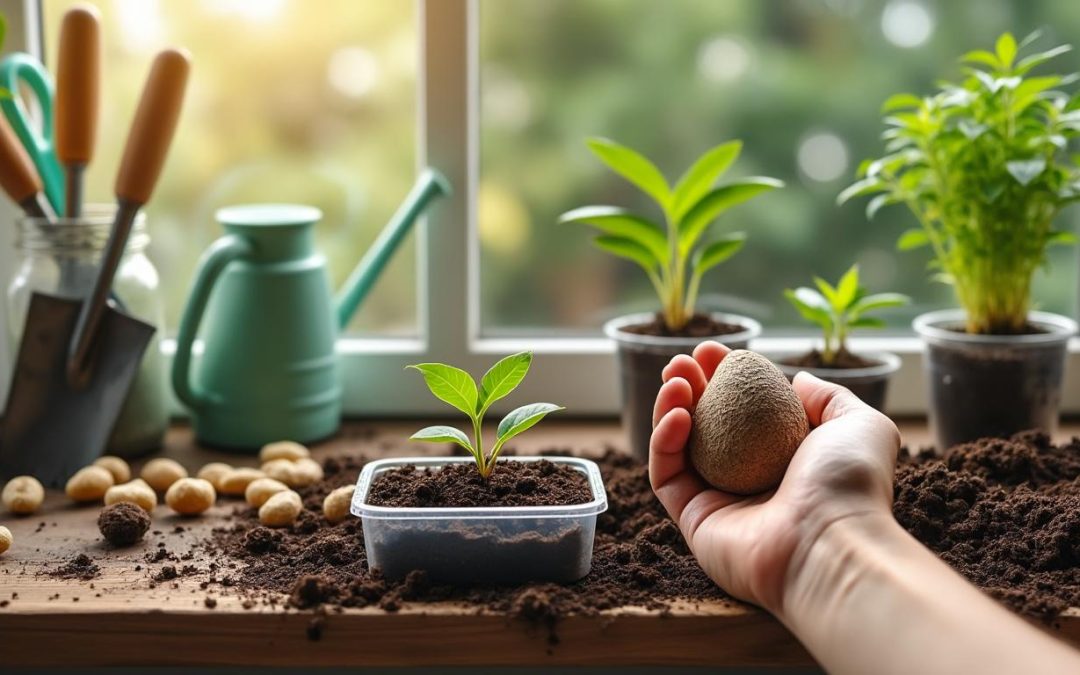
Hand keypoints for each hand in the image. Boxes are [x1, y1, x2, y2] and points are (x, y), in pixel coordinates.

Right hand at [650, 342, 900, 614]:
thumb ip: (830, 397)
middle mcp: (751, 478)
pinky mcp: (693, 521)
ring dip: (670, 407)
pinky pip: (667, 475)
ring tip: (674, 378)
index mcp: (786, 457)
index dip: (725, 376)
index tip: (714, 351)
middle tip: (684, 361)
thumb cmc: (851, 485)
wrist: (831, 545)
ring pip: (679, 447)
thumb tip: (797, 379)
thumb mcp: (859, 423)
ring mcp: (719, 501)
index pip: (745, 410)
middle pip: (707, 425)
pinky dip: (662, 441)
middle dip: (691, 387)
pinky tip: (677, 412)